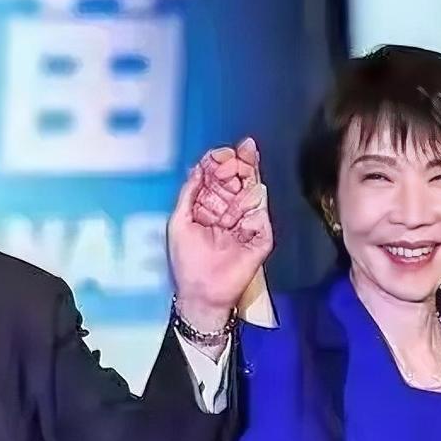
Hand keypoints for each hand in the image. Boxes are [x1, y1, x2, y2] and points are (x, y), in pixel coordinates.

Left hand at [168, 138, 272, 331]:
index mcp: (210, 209)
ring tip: (245, 158)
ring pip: (251, 193)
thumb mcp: (179, 221)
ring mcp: (247, 224)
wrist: (202, 293)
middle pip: (238, 182)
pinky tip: (252, 187)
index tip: (219, 153)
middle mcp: (230, 213)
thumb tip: (197, 168)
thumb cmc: (187, 262)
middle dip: (239, 164)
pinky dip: (256, 201)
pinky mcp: (260, 237)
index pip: (218, 181)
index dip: (219, 165)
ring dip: (249, 175)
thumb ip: (189, 193)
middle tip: (242, 148)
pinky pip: (261, 214)